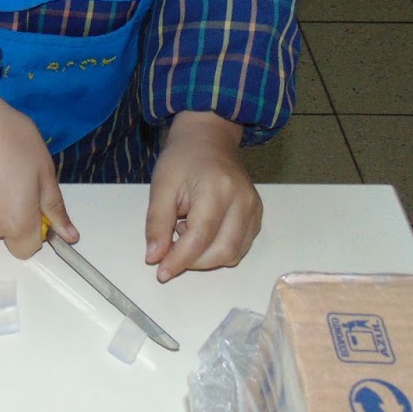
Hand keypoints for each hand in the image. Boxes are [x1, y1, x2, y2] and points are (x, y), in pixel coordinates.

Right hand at [0, 85, 76, 258]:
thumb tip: (69, 235)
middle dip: (8, 211)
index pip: (26, 249)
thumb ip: (54, 207)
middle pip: (2, 230)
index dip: (32, 229)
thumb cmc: (8, 137)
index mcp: (17, 222)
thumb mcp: (43, 168)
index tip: (31, 202)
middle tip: (9, 174)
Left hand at [144, 111, 261, 280]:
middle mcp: (242, 201)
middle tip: (171, 249)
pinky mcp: (257, 216)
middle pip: (221, 251)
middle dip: (193, 262)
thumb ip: (157, 223)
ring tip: (186, 231)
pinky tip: (202, 232)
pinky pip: (240, 247)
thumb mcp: (161, 186)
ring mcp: (254, 209)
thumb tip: (155, 257)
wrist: (208, 140)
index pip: (200, 237)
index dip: (179, 259)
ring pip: (233, 254)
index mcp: (217, 188)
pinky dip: (218, 250)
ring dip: (205, 257)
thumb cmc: (182, 159)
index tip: (161, 272)